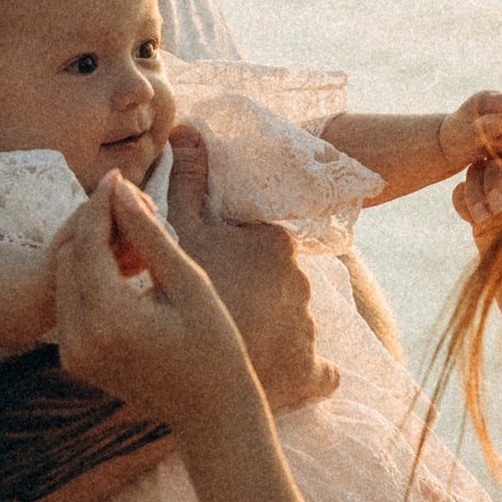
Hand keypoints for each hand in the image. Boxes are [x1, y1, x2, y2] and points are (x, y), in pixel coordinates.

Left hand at [52, 166, 267, 428]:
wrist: (211, 413)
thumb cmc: (214, 346)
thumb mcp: (188, 283)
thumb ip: (148, 235)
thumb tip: (120, 190)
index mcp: (109, 319)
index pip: (88, 242)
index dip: (101, 203)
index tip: (119, 176)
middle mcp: (80, 339)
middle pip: (70, 256)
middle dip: (95, 224)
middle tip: (133, 205)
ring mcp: (73, 353)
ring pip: (66, 277)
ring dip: (92, 250)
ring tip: (133, 235)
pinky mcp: (74, 360)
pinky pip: (71, 303)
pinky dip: (91, 279)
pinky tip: (126, 269)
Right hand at [164, 126, 338, 410]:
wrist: (201, 372)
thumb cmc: (191, 293)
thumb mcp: (181, 230)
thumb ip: (189, 181)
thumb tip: (190, 128)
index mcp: (276, 243)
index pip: (259, 244)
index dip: (233, 258)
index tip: (214, 275)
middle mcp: (303, 280)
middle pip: (278, 282)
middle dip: (257, 293)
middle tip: (224, 311)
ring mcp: (311, 328)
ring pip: (294, 323)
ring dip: (274, 333)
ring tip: (240, 346)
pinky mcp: (313, 373)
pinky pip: (320, 371)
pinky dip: (306, 372)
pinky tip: (284, 373)